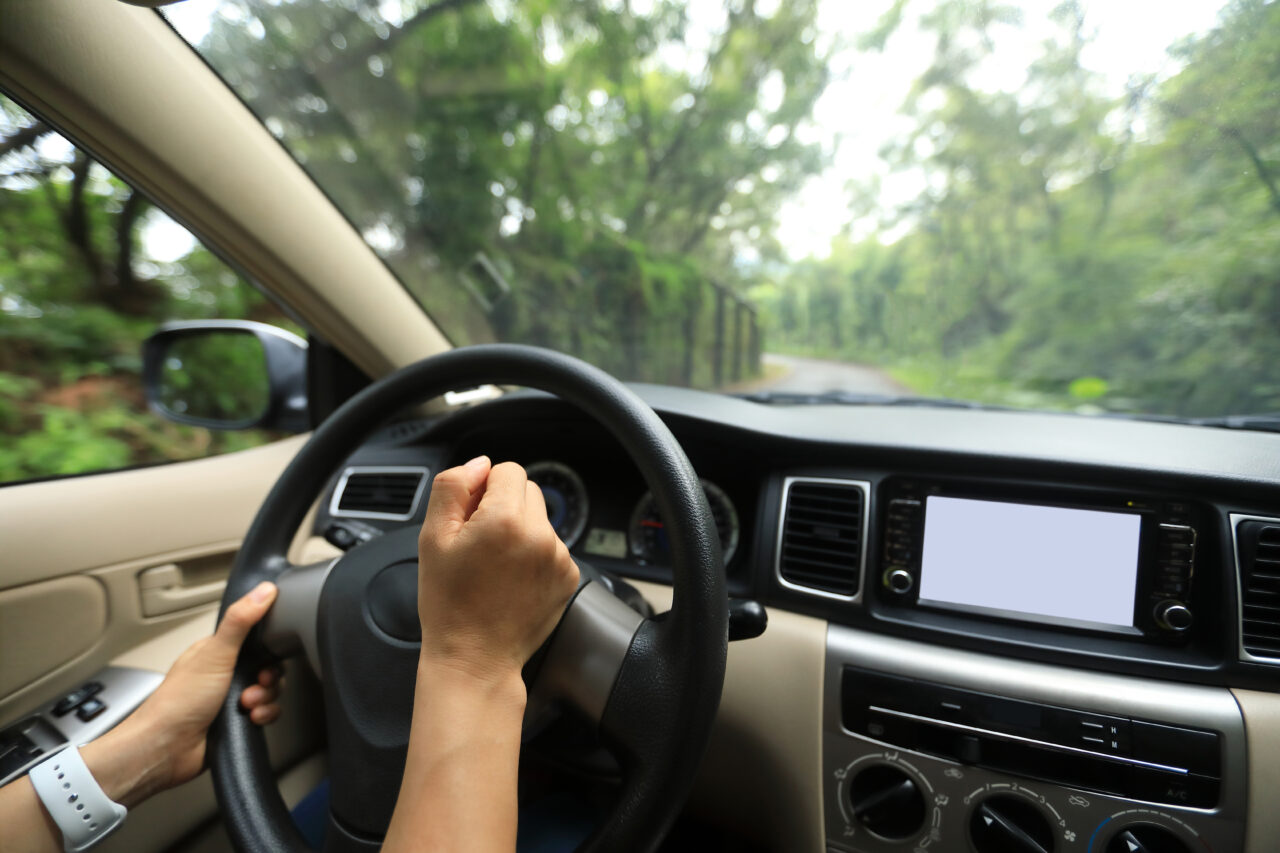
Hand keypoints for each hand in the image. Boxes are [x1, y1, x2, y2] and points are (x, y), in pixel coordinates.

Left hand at [96, 583, 283, 798]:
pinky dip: (263, 716)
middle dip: (268, 679)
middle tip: (254, 684)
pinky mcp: (236, 722)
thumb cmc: (177, 703)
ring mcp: (229, 699)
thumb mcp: (214, 654)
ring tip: (247, 705)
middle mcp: (224, 674)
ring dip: (265, 699)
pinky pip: (266, 713)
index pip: (256, 640)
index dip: (269, 649)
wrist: (165, 750)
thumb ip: (240, 621)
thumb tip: (263, 591)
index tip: (268, 656)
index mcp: (216, 653)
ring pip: (269, 692)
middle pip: (268, 668)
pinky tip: (250, 719)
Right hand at [417, 456, 580, 687]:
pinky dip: (534, 554)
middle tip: (479, 542)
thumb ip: (453, 487)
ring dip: (520, 530)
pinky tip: (511, 579)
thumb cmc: (449, 604)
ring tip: (495, 566)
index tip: (470, 518)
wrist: (475, 659)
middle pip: (527, 490)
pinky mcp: (568, 576)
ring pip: (540, 518)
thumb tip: (480, 464)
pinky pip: (551, 546)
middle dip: (504, 506)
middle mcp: (540, 534)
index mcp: (506, 519)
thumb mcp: (432, 538)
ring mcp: (559, 557)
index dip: (483, 489)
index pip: (507, 470)